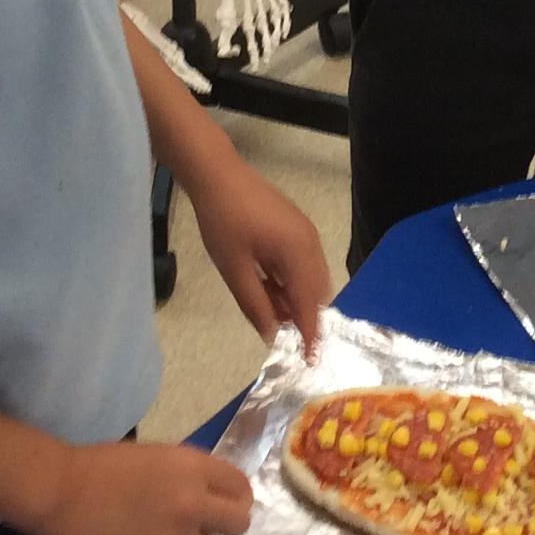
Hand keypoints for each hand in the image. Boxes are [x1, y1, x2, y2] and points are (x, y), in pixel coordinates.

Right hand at [32, 439, 252, 534]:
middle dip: (224, 528)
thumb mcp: (157, 457)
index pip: (242, 488)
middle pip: (239, 525)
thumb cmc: (101, 467)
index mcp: (192, 468)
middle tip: (201, 530)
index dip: (235, 499)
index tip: (221, 507)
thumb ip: (188, 475)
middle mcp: (192, 504)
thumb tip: (210, 497)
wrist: (60, 492)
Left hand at [190, 149, 331, 351]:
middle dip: (304, 317)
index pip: (311, 304)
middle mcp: (311, 243)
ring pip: (310, 278)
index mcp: (298, 253)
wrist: (217, 174)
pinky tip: (269, 289)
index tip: (310, 361)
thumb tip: (272, 336)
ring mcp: (305, 233)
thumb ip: (255, 305)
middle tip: (284, 339)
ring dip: (295, 300)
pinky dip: (291, 283)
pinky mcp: (296, 228)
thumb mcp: (234, 269)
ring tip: (269, 313)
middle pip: (317, 292)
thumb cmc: (222, 221)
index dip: (310, 334)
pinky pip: (302, 264)